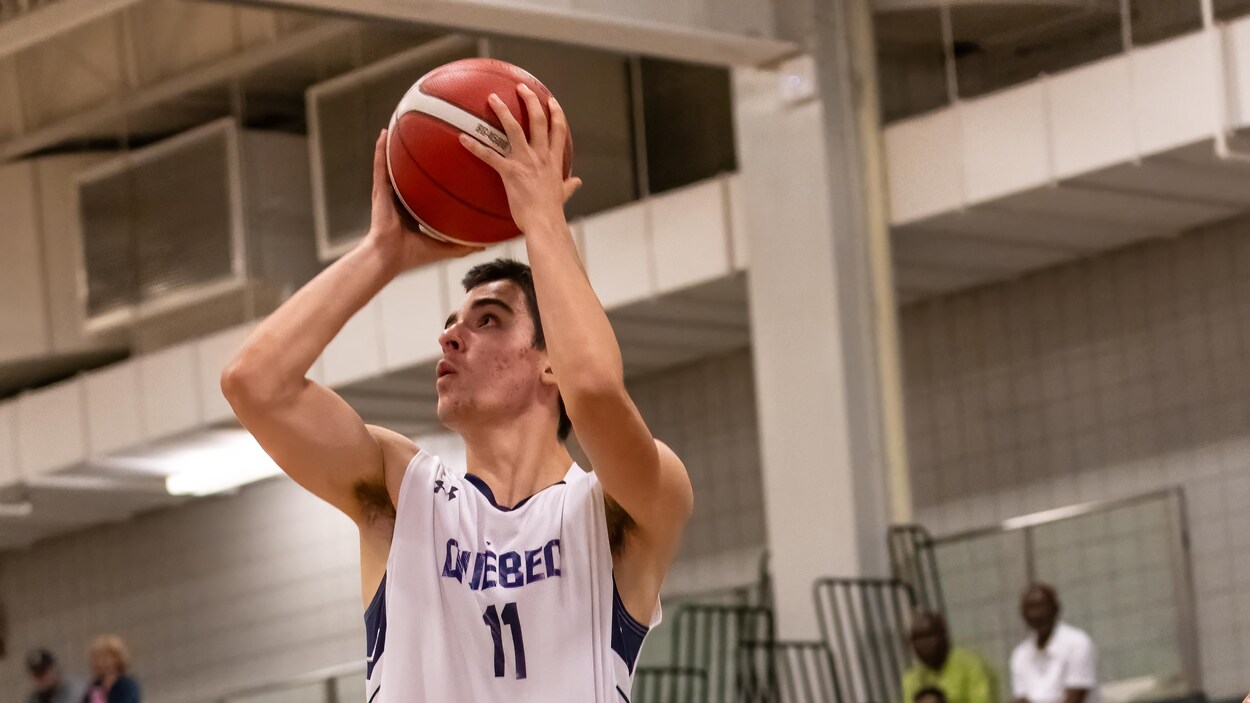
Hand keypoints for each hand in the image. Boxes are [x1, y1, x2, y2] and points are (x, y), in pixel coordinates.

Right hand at [363, 129, 479, 271]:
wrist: (388, 259)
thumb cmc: (411, 256)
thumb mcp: (443, 247)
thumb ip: (463, 245)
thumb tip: (485, 244)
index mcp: (416, 208)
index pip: (429, 186)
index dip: (439, 172)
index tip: (454, 158)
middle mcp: (403, 196)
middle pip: (414, 170)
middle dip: (422, 152)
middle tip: (435, 132)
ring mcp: (389, 192)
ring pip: (395, 163)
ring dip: (398, 144)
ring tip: (405, 121)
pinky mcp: (379, 191)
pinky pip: (381, 167)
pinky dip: (380, 150)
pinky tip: (384, 134)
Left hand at [458, 84, 581, 233]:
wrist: (544, 223)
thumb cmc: (552, 212)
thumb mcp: (563, 195)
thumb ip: (568, 186)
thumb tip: (576, 182)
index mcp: (553, 161)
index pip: (558, 130)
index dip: (556, 113)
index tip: (551, 101)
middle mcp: (540, 156)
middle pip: (538, 120)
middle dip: (530, 100)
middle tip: (522, 87)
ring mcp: (525, 162)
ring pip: (514, 129)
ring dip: (503, 111)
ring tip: (493, 98)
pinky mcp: (510, 172)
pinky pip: (489, 155)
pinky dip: (475, 146)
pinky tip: (462, 138)